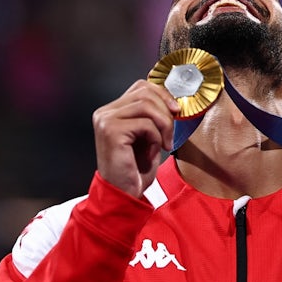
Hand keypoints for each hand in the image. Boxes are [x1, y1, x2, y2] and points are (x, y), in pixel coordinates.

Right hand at [92, 80, 178, 197]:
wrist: (123, 194)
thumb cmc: (135, 170)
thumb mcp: (147, 137)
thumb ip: (152, 117)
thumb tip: (172, 101)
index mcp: (112, 111)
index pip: (141, 87)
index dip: (162, 95)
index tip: (176, 111)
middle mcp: (105, 113)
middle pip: (145, 92)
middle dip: (166, 111)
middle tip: (171, 134)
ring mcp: (106, 121)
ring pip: (147, 105)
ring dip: (164, 125)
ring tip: (164, 144)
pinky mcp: (111, 132)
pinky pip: (146, 124)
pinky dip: (156, 138)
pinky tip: (152, 152)